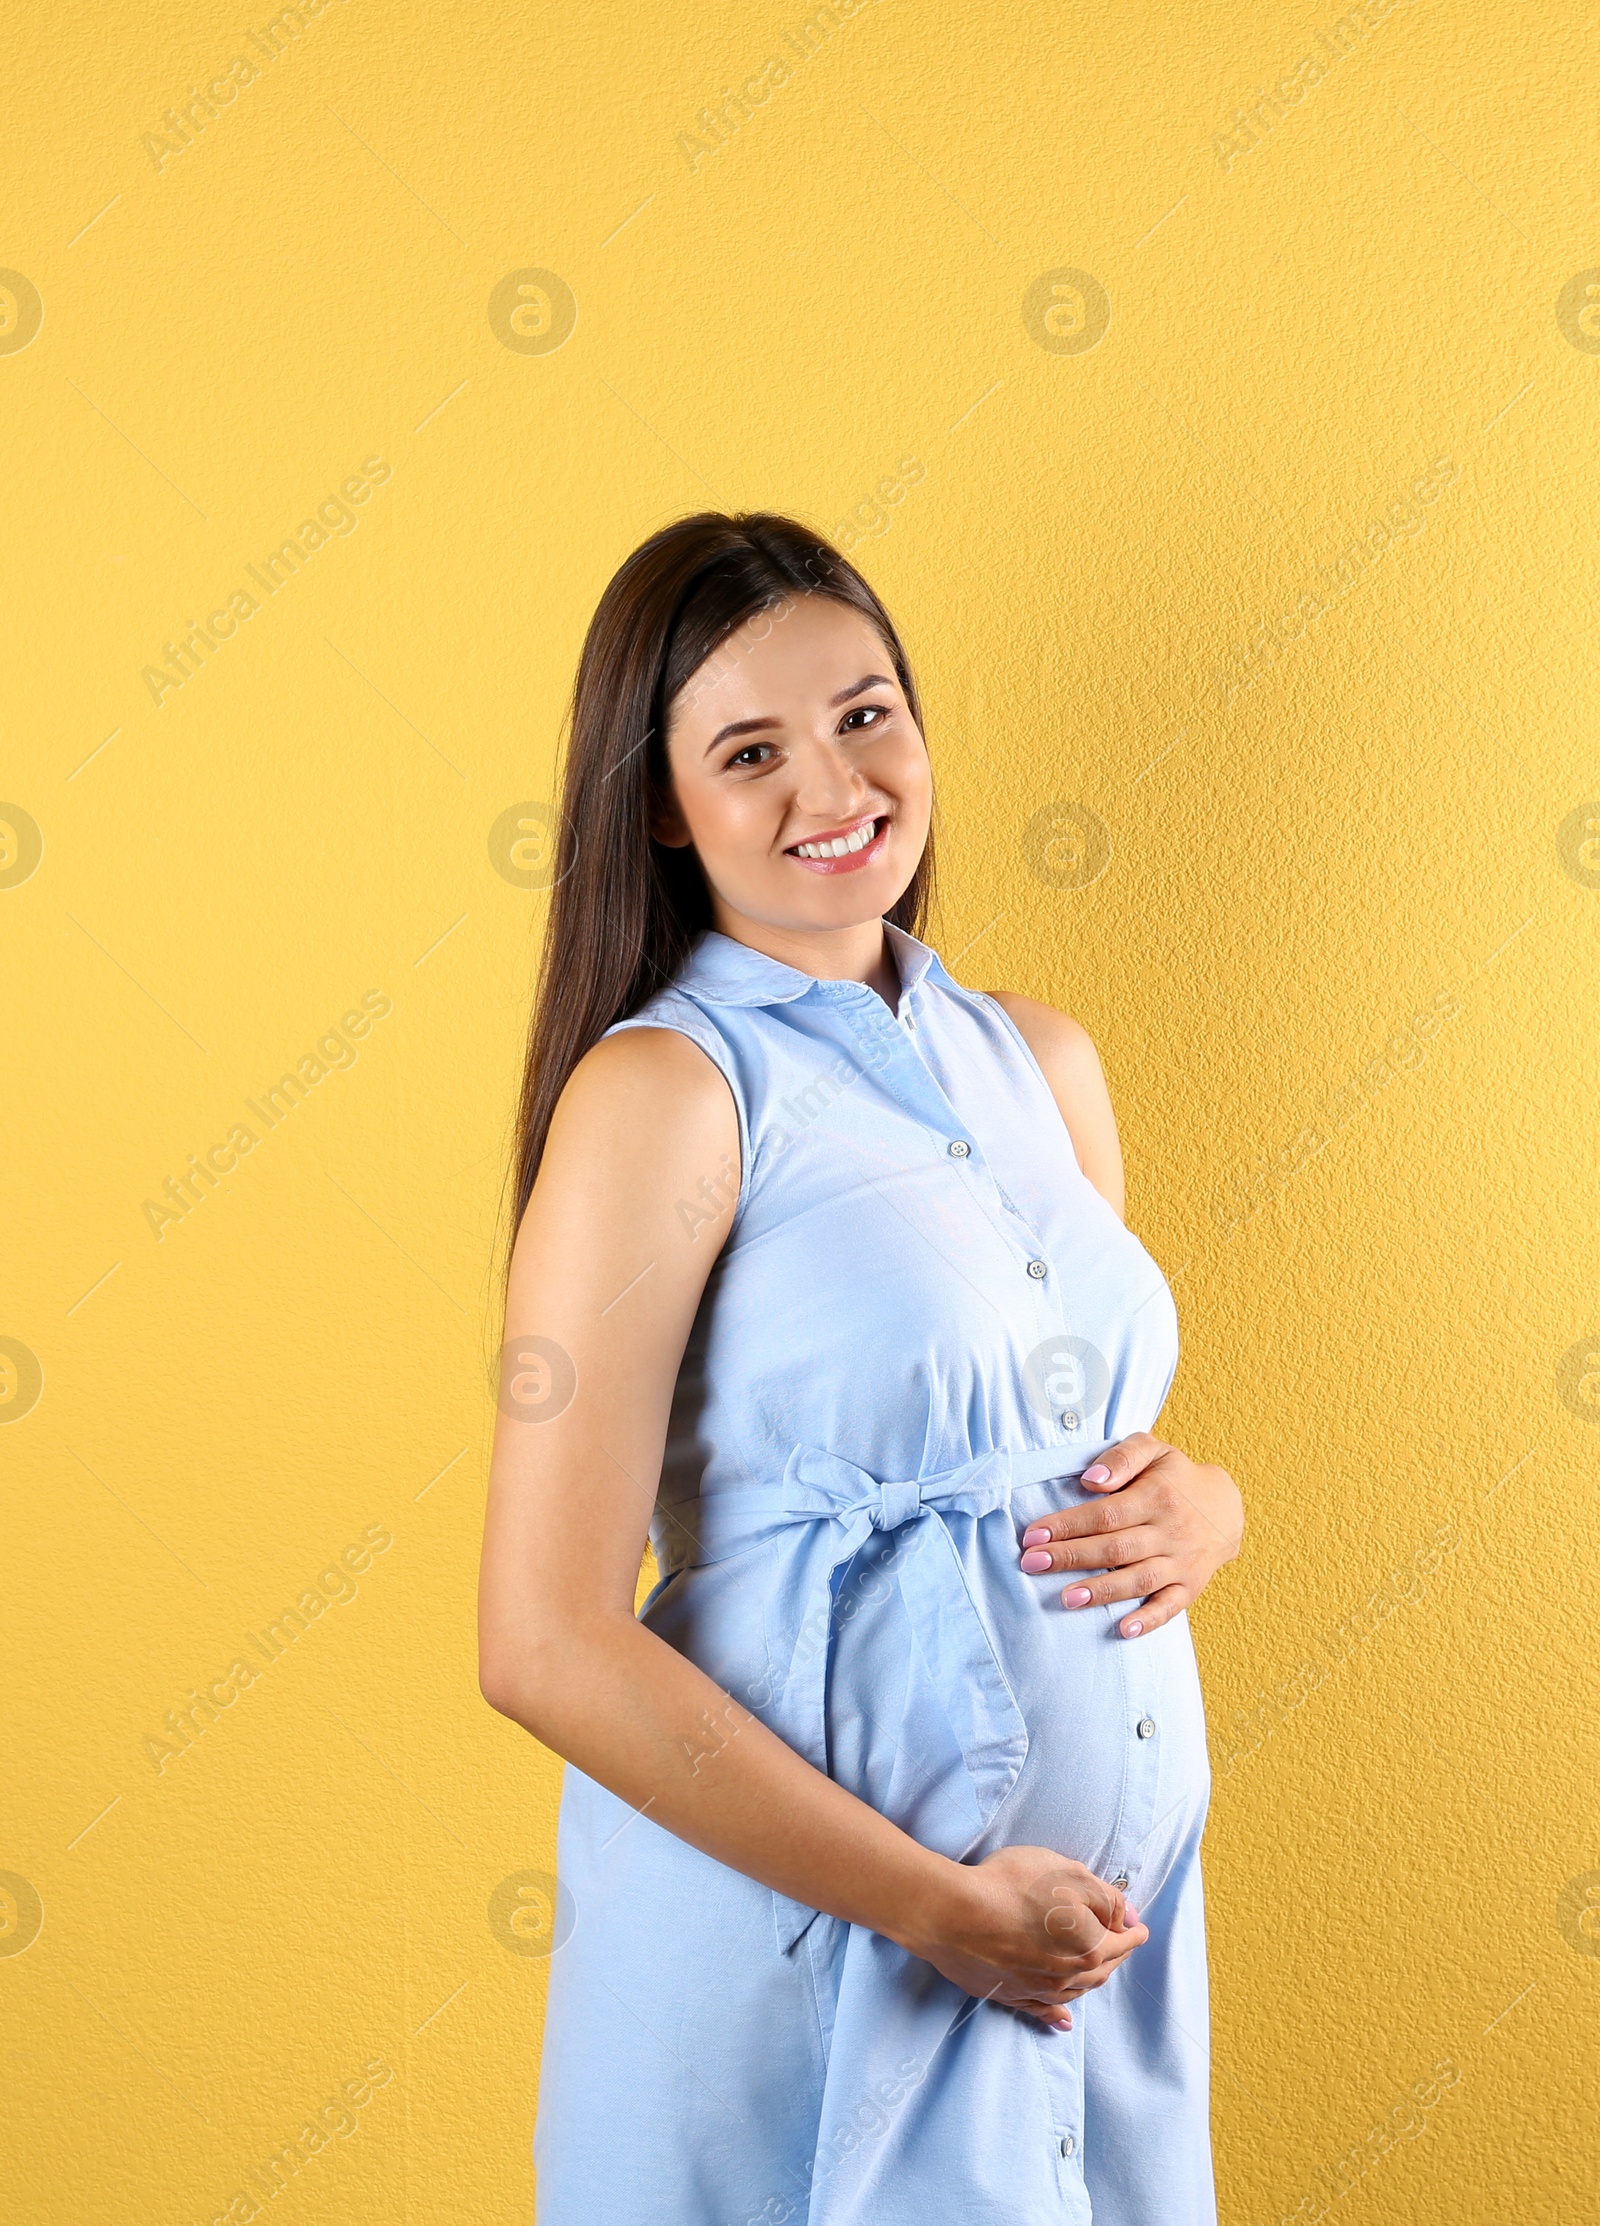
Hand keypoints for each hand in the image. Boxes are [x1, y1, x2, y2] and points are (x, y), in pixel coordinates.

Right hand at [903, 1846, 1146, 2028]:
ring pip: (1075, 1992)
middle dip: (1116, 1956)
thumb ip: (1105, 1897)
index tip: (1140, 1926)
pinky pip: (1041, 2011)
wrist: (953, 1913)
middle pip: (1101, 1970)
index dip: (1132, 1931)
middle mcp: (1067, 1978)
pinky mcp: (1007, 1994)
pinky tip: (1063, 2021)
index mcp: (1088, 1950)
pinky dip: (1057, 2016)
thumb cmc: (1010, 1887)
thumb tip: (1127, 1917)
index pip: (1121, 1942)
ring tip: (1099, 1972)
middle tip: (1122, 1944)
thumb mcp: (1067, 1873)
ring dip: (1092, 1982)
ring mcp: (1036, 1990)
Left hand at [1017, 1432, 1243, 1639]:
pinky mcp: (1190, 1586)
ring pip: (1139, 1580)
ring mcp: (1182, 1562)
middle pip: (1115, 1548)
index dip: (1067, 1525)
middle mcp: (1171, 1531)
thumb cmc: (1175, 1477)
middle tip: (1031, 1564)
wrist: (1225, 1507)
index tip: (1032, 1536)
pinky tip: (1123, 1630)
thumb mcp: (1153, 1451)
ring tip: (1066, 1599)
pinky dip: (1148, 1620)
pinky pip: (1170, 1607)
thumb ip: (1122, 1458)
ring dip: (1101, 1591)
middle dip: (1070, 1557)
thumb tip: (1091, 1481)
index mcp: (1158, 1496)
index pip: (1106, 1514)